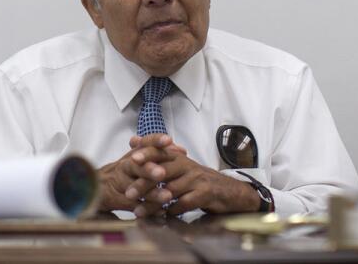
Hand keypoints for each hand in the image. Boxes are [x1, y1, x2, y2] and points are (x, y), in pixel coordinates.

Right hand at [96, 134, 181, 212]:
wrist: (99, 185)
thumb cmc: (126, 171)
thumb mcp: (139, 157)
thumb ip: (159, 153)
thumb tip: (181, 149)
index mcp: (134, 153)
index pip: (145, 143)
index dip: (155, 141)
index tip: (168, 141)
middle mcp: (125, 165)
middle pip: (136, 166)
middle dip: (149, 169)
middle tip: (162, 173)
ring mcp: (119, 182)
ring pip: (135, 186)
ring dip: (152, 192)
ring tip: (167, 197)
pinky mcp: (116, 198)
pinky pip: (132, 205)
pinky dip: (147, 209)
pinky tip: (160, 213)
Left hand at [134, 151, 262, 217]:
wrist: (228, 190)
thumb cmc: (198, 180)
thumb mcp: (180, 166)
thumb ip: (159, 157)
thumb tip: (133, 140)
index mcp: (179, 158)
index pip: (160, 152)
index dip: (146, 154)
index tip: (131, 160)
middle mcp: (187, 165)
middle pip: (163, 171)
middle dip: (144, 182)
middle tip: (128, 193)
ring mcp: (196, 179)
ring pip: (171, 190)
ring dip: (154, 203)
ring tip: (139, 211)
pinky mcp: (205, 193)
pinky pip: (184, 203)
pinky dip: (172, 211)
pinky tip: (162, 217)